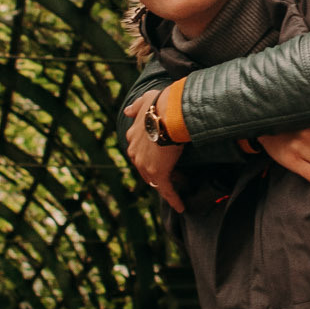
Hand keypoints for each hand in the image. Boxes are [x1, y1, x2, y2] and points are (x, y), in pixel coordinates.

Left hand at [125, 92, 185, 211]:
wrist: (170, 112)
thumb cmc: (161, 104)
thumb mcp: (145, 101)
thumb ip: (136, 107)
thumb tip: (128, 111)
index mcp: (132, 136)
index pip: (139, 151)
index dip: (150, 154)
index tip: (162, 154)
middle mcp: (134, 152)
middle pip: (145, 168)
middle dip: (157, 171)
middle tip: (174, 172)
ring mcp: (144, 165)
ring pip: (155, 180)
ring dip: (167, 184)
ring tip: (181, 185)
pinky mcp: (157, 174)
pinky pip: (166, 190)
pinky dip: (174, 199)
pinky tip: (180, 207)